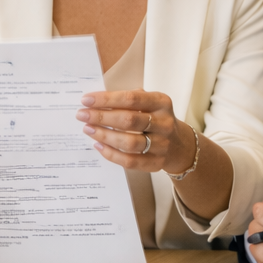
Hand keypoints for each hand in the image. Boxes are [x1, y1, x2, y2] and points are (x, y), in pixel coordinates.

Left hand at [76, 90, 197, 175]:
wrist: (179, 145)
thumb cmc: (155, 119)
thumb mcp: (149, 103)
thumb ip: (127, 101)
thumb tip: (95, 101)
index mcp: (161, 102)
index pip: (131, 99)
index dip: (106, 99)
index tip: (86, 100)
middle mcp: (164, 123)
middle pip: (129, 121)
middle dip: (101, 117)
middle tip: (82, 115)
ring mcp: (162, 145)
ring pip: (129, 142)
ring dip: (104, 135)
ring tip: (88, 129)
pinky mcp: (157, 163)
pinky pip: (130, 161)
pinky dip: (111, 154)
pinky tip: (98, 145)